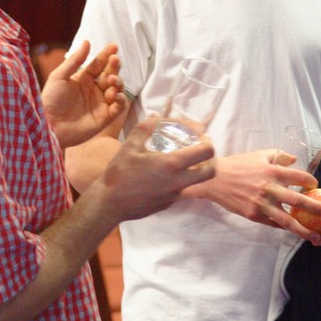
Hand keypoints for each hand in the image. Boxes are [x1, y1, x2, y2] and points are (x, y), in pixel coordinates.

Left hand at [41, 40, 125, 146]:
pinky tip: (115, 95)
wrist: (49, 125)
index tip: (114, 46)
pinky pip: (117, 107)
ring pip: (117, 89)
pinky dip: (120, 100)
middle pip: (110, 74)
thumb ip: (75, 60)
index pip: (98, 64)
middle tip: (115, 60)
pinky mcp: (104, 117)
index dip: (106, 55)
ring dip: (118, 82)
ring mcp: (100, 103)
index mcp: (83, 79)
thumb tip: (87, 41)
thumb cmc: (50, 100)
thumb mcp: (59, 76)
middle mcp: (94, 90)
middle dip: (114, 66)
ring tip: (112, 80)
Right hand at [95, 119, 215, 223]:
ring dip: (197, 171)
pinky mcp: (168, 204)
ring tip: (184, 161)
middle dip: (209, 160)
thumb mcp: (129, 146)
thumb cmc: (119, 174)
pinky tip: (166, 175)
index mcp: (171, 164)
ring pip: (197, 183)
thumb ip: (145, 128)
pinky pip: (182, 191)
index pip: (206, 152)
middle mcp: (178, 182)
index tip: (200, 136)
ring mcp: (174, 195)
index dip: (207, 141)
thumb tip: (155, 116)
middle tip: (198, 150)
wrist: (109, 204)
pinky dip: (181, 181)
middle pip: (210, 172)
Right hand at [180, 148, 320, 243]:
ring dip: (305, 229)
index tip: (316, 186)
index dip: (311, 182)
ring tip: (318, 236)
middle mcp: (270, 188)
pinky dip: (284, 228)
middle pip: (299, 202)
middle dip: (318, 209)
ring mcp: (262, 204)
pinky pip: (273, 224)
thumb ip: (279, 155)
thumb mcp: (259, 154)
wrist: (215, 178)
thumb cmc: (238, 164)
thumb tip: (295, 160)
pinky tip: (293, 232)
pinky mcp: (254, 215)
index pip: (300, 177)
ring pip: (288, 220)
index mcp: (273, 170)